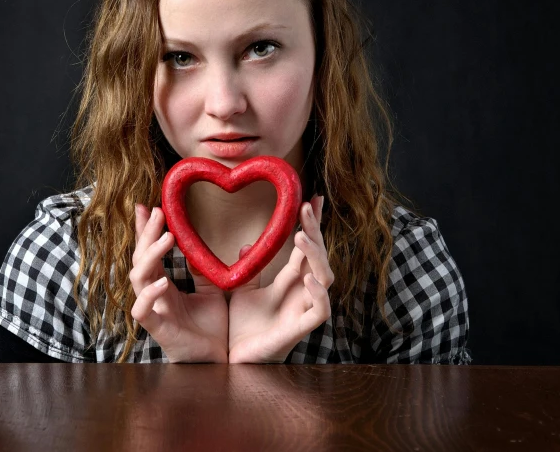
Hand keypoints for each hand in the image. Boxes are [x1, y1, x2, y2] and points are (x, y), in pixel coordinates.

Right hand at [130, 204, 228, 362]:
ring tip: (166, 238)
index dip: (146, 230)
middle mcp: (155, 295)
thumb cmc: (213, 329)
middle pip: (140, 259)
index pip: (150, 252)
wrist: (220, 361)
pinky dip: (148, 295)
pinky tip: (162, 280)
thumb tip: (215, 243)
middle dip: (146, 235)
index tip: (147, 206)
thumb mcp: (214, 291)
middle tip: (157, 212)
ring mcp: (155, 311)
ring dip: (150, 256)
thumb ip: (208, 269)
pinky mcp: (159, 329)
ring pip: (137, 279)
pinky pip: (142, 311)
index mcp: (165, 285)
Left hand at [227, 195, 333, 362]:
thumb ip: (247, 268)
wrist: (235, 361)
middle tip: (306, 207)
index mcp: (289, 282)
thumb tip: (246, 245)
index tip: (311, 198)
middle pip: (317, 257)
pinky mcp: (299, 331)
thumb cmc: (244, 328)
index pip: (304, 248)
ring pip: (324, 279)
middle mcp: (301, 293)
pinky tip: (310, 278)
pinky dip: (318, 295)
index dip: (310, 224)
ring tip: (302, 237)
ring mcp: (303, 310)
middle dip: (314, 231)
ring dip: (315, 256)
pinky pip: (320, 312)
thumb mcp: (242, 290)